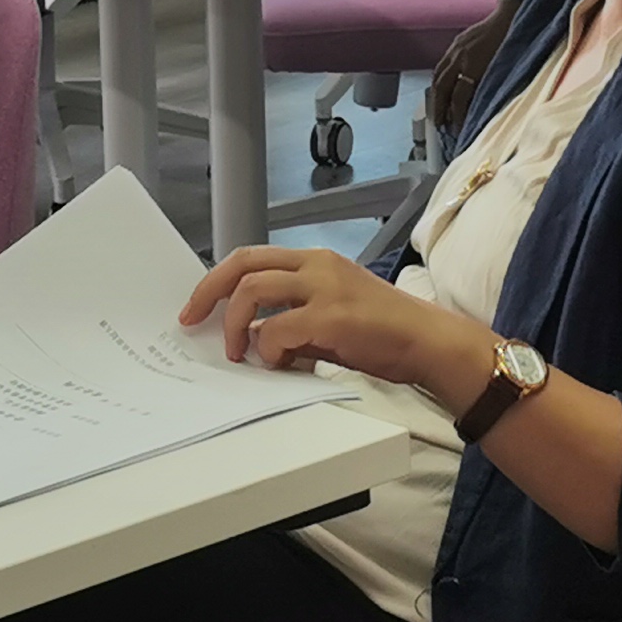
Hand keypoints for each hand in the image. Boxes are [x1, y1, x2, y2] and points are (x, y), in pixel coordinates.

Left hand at [184, 246, 489, 410]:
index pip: (252, 257)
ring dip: (235, 324)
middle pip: (243, 264)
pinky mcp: (332, 316)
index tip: (199, 306)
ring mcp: (324, 287)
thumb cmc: (384, 333)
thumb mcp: (331, 317)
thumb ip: (293, 319)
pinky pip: (278, 329)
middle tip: (193, 320)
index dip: (218, 280)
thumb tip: (254, 337)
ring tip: (239, 352)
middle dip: (209, 292)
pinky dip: (268, 349)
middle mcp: (317, 265)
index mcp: (316, 260)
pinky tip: (280, 365)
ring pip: (252, 290)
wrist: (427, 342)